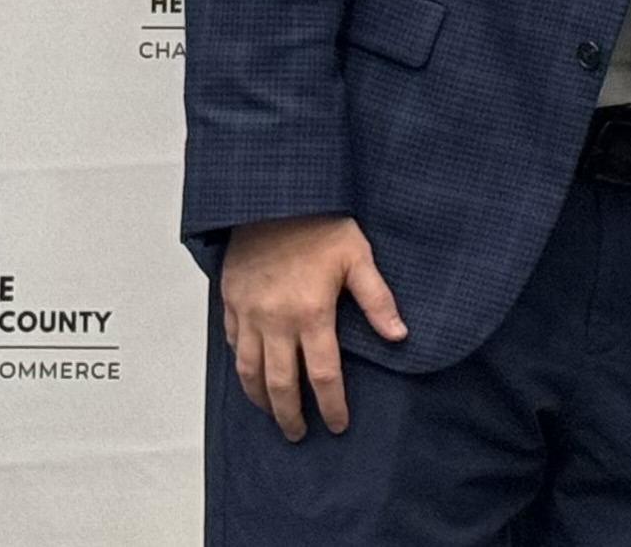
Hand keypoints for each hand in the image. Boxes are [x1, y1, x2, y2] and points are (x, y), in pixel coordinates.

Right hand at [219, 214, 408, 440]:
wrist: (272, 196)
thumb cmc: (319, 223)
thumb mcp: (358, 257)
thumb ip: (378, 300)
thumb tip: (400, 335)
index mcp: (312, 313)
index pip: (323, 375)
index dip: (331, 405)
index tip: (338, 424)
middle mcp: (276, 320)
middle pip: (281, 384)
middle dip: (291, 416)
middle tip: (300, 433)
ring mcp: (249, 313)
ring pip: (250, 371)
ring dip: (260, 400)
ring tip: (272, 415)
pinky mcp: (231, 301)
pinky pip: (233, 345)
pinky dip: (242, 367)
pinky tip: (251, 376)